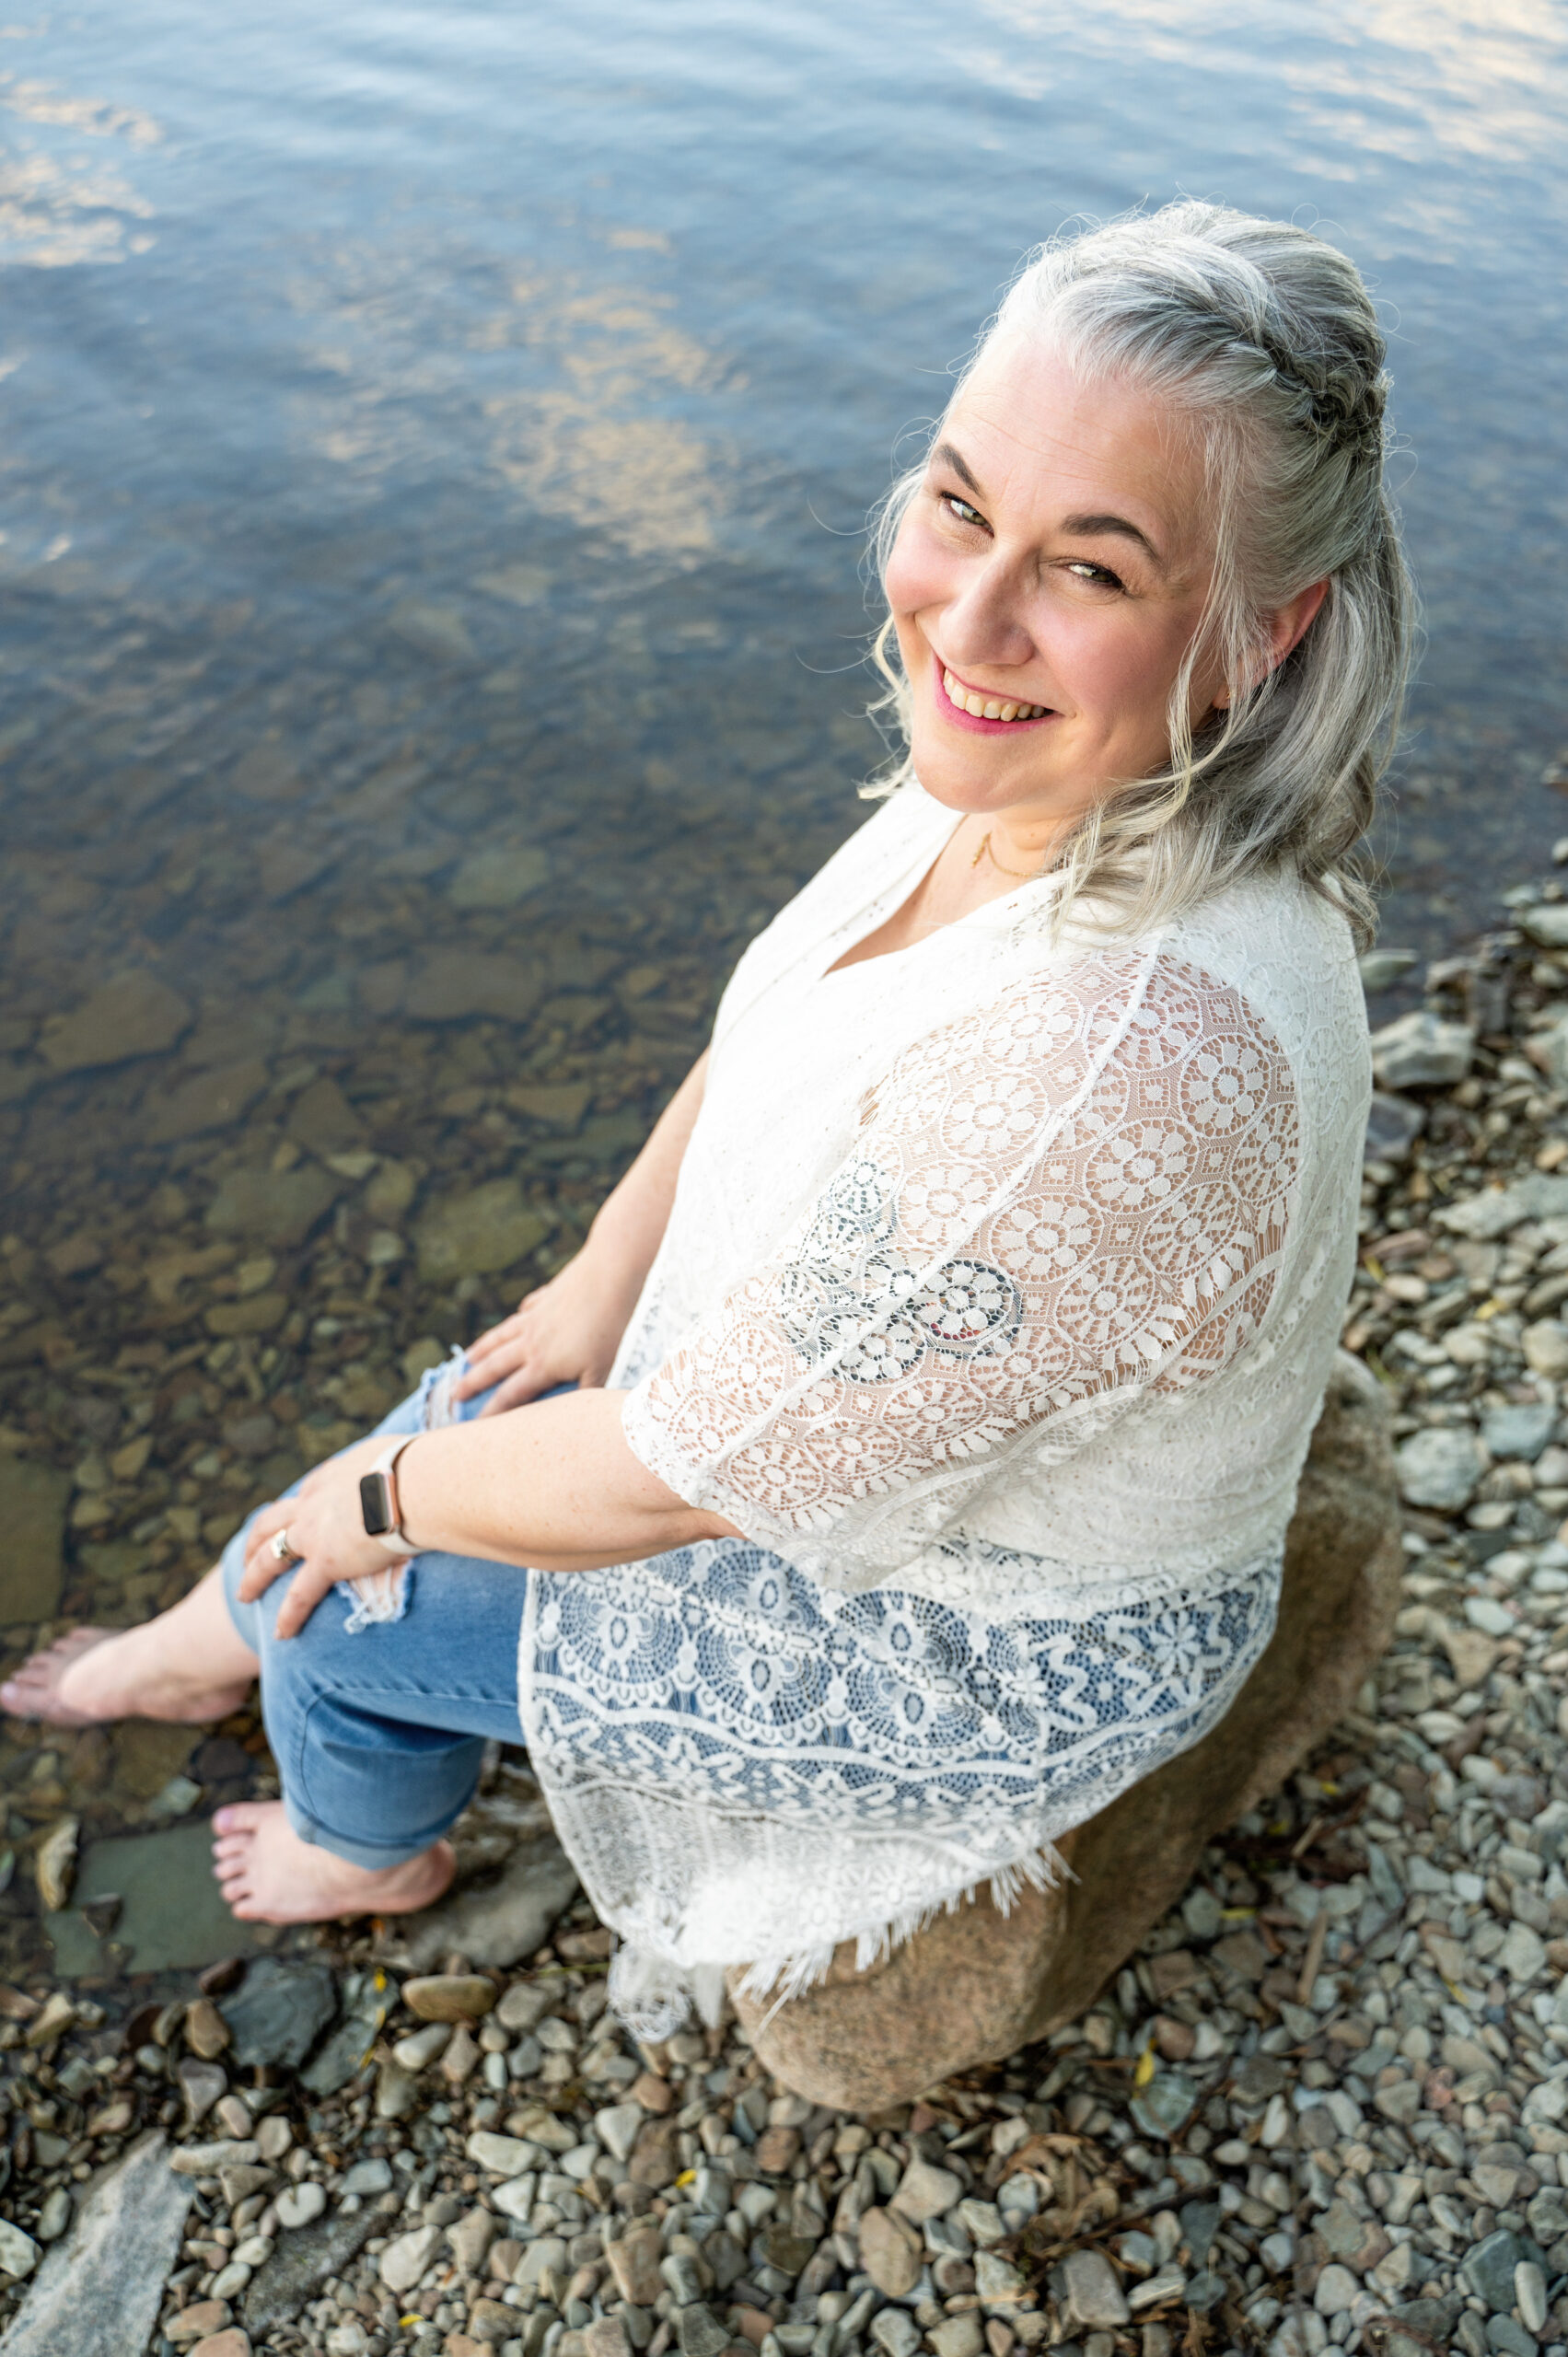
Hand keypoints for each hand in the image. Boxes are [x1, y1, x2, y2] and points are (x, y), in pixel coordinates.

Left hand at [239, 1437, 402, 1637]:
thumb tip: (415, 1470)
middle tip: (249, 1554)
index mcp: (331, 1477)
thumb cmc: (419, 1467)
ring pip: (269, 1557)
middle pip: (272, 1522)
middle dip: (257, 1539)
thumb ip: (393, 1467)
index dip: (297, 1508)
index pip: (305, 1493)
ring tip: (244, 1596)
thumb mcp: (396, 1456)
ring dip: (253, 1577)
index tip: (297, 1517)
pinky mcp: (325, 1561)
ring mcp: (313, 1532)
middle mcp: (313, 1502)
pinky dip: (288, 1616)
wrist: (414, 1483)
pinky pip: (299, 1595)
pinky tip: (280, 1634)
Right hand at [454, 1240, 642, 1416]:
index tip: (474, 1425)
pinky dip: (519, 1318)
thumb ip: (585, 1394)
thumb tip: (576, 1417)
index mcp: (543, 1364)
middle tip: (453, 1394)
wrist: (610, 1274)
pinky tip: (520, 1317)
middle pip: (495, 1365)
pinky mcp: (548, 1296)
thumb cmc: (610, 1327)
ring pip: (502, 1336)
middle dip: (473, 1381)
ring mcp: (537, 1316)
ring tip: (468, 1358)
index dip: (491, 1411)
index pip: (511, 1394)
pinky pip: (527, 1310)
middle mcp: (532, 1340)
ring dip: (483, 1349)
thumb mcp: (603, 1370)